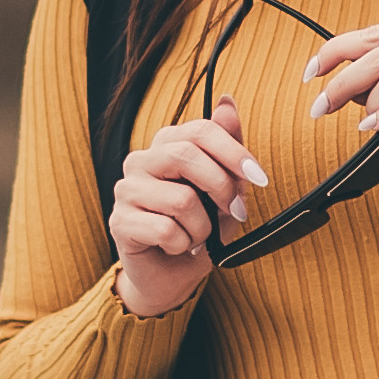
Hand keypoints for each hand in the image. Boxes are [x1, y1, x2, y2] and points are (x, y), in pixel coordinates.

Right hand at [110, 99, 267, 317]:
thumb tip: (228, 102)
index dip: (233, 151)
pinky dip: (184, 245)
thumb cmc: (198, 228)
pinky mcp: (119, 222)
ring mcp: (126, 190)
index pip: (200, 130)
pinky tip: (177, 248)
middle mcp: (140, 161)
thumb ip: (226, 150)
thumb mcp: (223, 190)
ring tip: (197, 236)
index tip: (258, 177)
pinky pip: (166, 230)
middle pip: (186, 155)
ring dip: (203, 227)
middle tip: (235, 213)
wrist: (170, 276)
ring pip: (181, 200)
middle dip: (222, 188)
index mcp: (166, 145)